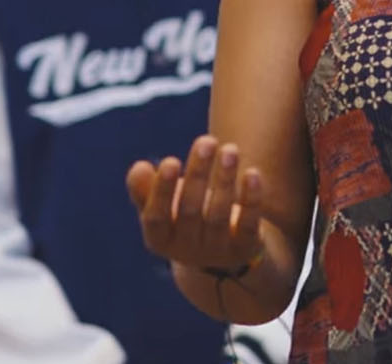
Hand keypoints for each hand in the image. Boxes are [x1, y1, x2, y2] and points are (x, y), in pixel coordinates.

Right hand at [126, 135, 265, 272]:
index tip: (171, 160)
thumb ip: (146, 189)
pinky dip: (251, 199)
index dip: (162, 191)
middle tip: (207, 140)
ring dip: (224, 180)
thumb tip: (138, 168)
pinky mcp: (244, 248)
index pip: (156, 217)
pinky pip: (248, 224)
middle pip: (190, 211)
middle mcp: (186, 249)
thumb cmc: (184, 216)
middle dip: (198, 174)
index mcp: (159, 239)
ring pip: (218, 215)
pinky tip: (252, 173)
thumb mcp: (162, 205)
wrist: (222, 251)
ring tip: (230, 149)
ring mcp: (216, 251)